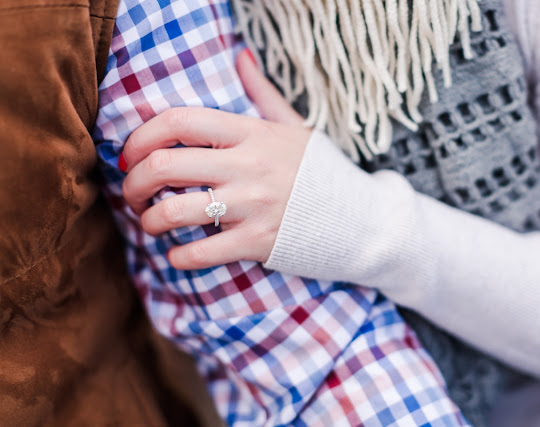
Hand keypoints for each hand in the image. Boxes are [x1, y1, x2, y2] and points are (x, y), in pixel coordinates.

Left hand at [120, 49, 310, 268]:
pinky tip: (177, 253)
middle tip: (132, 193)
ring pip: (174, 211)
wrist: (362, 220)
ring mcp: (253, 206)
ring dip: (148, 220)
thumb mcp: (296, 128)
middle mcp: (248, 166)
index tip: (131, 154)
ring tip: (150, 223)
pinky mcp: (257, 243)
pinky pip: (199, 252)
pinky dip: (177, 257)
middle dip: (133, 182)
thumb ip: (263, 93)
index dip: (141, 136)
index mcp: (253, 133)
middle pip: (165, 165)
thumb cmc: (322, 173)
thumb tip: (241, 56)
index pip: (179, 121)